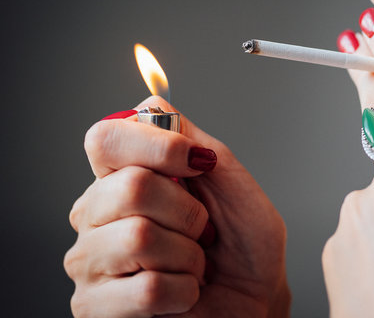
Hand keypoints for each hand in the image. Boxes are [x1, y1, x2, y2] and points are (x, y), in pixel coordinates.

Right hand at [64, 96, 289, 316]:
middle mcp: (94, 213)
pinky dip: (185, 291)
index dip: (158, 147)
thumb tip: (149, 105)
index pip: (105, 139)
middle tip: (201, 229)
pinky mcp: (95, 306)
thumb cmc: (242, 239)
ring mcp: (89, 261)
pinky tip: (183, 293)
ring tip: (191, 262)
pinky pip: (148, 289)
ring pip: (139, 238)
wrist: (254, 296)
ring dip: (188, 254)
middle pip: (130, 187)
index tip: (198, 164)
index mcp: (119, 176)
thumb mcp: (227, 177)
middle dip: (188, 211)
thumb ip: (189, 138)